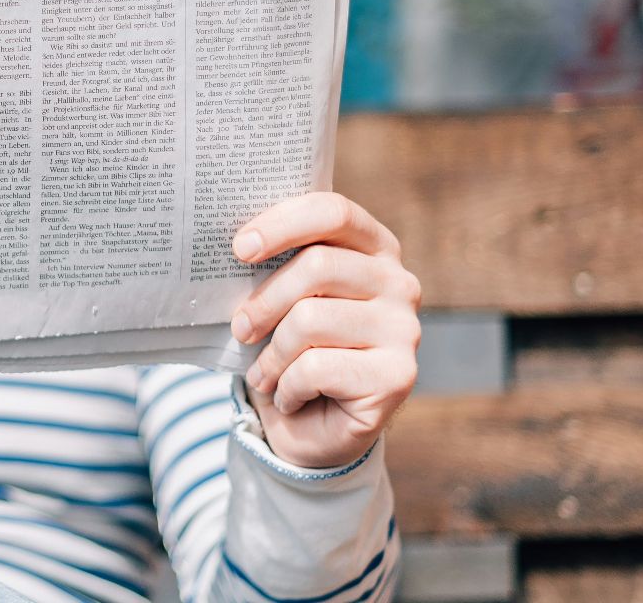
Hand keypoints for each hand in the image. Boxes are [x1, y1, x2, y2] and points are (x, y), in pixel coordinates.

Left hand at [229, 193, 419, 468]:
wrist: (313, 430)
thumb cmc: (292, 351)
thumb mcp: (281, 300)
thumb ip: (274, 266)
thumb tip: (236, 245)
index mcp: (374, 248)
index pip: (333, 212)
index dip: (283, 224)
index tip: (240, 249)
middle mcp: (399, 283)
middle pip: (318, 266)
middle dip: (264, 301)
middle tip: (240, 329)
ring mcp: (405, 329)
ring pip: (311, 319)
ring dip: (272, 354)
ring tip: (264, 373)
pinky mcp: (398, 376)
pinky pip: (317, 367)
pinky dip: (287, 386)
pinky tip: (289, 397)